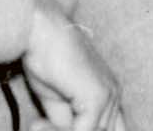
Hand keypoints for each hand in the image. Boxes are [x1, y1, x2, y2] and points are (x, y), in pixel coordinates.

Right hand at [25, 0, 124, 130]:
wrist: (41, 31)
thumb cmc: (45, 59)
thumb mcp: (58, 101)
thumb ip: (66, 122)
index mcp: (110, 94)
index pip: (110, 127)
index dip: (90, 129)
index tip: (58, 126)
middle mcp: (114, 94)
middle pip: (103, 130)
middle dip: (75, 129)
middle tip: (43, 125)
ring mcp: (109, 96)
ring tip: (38, 124)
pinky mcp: (97, 97)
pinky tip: (39, 123)